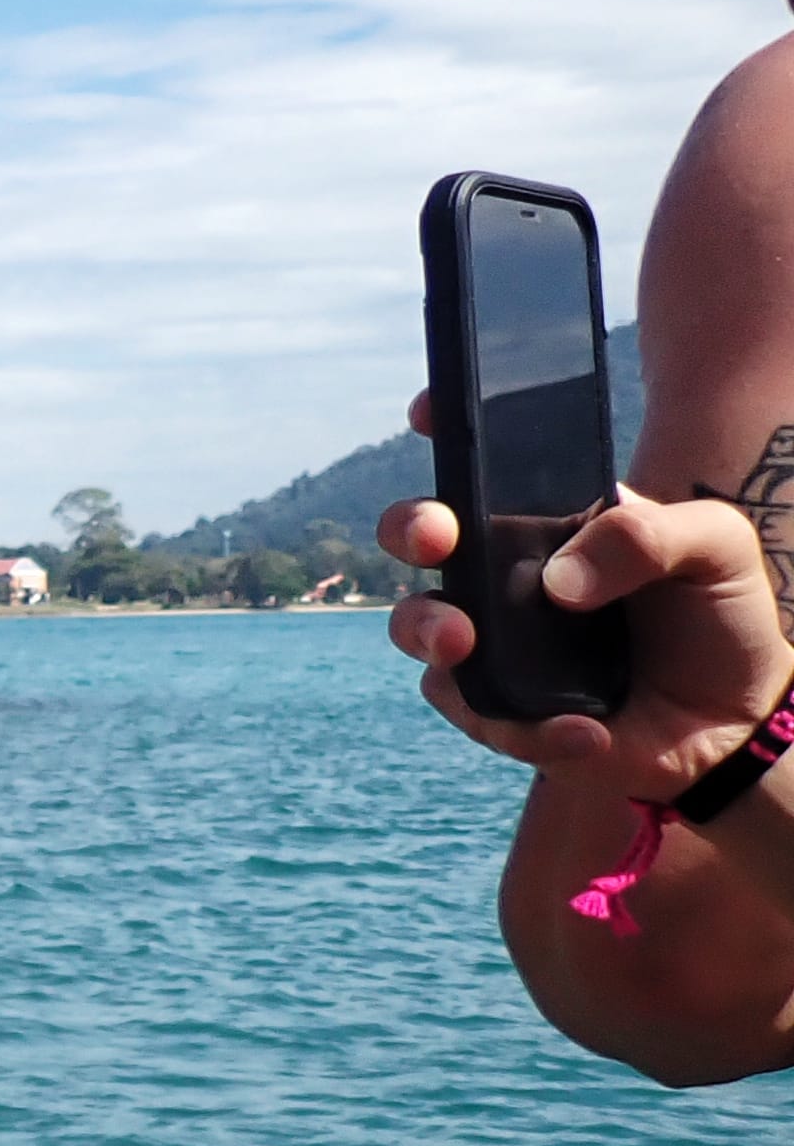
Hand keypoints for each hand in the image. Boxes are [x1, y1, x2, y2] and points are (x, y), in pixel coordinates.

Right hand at [382, 396, 790, 790]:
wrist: (736, 724)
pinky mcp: (499, 709)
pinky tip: (589, 730)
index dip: (445, 428)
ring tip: (464, 645)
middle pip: (420, 535)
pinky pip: (474, 711)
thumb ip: (650, 534)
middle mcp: (508, 573)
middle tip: (437, 540)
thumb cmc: (722, 620)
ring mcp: (496, 641)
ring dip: (427, 628)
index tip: (430, 415)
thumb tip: (558, 581)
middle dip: (410, 527)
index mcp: (553, 518)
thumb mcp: (717, 547)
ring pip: (416, 625)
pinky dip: (528, 726)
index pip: (485, 462)